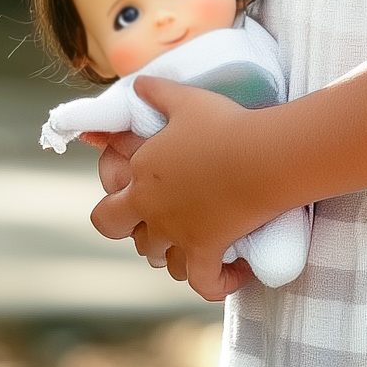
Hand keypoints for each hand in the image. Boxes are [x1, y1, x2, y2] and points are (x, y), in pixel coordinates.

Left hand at [87, 78, 268, 303]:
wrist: (260, 154)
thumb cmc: (223, 125)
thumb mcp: (184, 100)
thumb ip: (156, 92)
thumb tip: (139, 83)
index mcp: (141, 178)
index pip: (105, 209)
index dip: (117, 207)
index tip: (139, 199)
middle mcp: (153, 211)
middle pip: (128, 240)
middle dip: (138, 235)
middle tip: (162, 226)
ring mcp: (179, 235)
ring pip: (164, 262)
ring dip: (175, 257)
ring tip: (196, 246)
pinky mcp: (209, 251)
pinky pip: (205, 284)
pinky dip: (218, 284)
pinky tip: (234, 272)